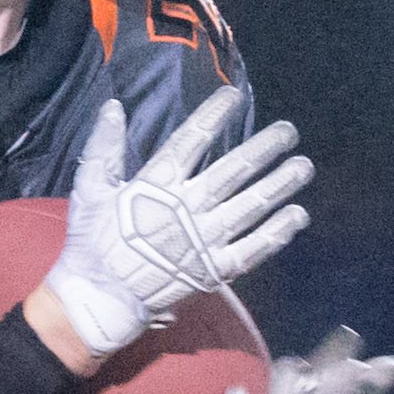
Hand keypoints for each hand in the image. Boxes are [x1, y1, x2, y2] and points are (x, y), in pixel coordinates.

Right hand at [38, 88, 312, 358]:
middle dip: (264, 149)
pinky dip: (277, 233)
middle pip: (234, 171)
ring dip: (280, 185)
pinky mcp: (213, 270)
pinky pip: (252, 249)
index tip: (233, 96)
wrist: (100, 297)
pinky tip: (297, 216)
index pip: (191, 140)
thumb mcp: (89, 188)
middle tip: (289, 132)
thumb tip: (112, 106)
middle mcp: (186, 209)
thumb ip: (104, 147)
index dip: (213, 115)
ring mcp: (204, 240)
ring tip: (304, 167)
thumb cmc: (93, 241)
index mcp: (156, 185)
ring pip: (251, 207)